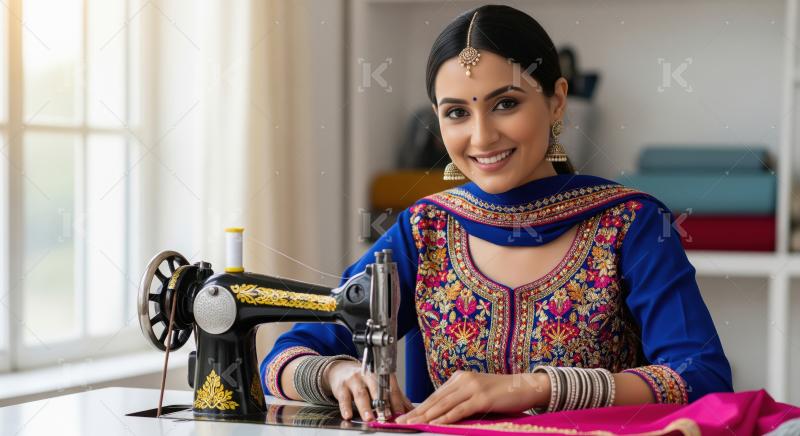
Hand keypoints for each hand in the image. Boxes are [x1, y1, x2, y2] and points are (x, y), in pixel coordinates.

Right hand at [322, 360, 414, 421]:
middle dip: (382, 403)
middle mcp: (368, 376)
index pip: (391, 388)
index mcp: (381, 375)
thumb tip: (411, 410)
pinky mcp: (341, 387)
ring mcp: (354, 381)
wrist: (342, 371)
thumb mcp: (380, 386)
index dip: (396, 401)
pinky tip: (348, 415)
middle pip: (377, 389)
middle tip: (386, 415)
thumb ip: (396, 398)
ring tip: (369, 418)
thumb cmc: (366, 381)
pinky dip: (346, 408)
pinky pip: (344, 398)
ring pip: (361, 394)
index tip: (400, 413)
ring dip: (365, 408)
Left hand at [395, 370, 549, 424]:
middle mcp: (463, 380)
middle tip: (402, 421)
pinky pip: (460, 410)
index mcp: (460, 377)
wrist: (525, 386)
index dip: (420, 406)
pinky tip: (435, 423)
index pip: (435, 395)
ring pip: (445, 404)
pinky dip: (446, 417)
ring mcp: (473, 388)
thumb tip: (442, 414)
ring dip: (427, 416)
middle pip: (436, 399)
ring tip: (414, 423)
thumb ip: (460, 400)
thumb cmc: (501, 393)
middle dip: (418, 411)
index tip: (406, 415)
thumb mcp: (477, 394)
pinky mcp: (482, 397)